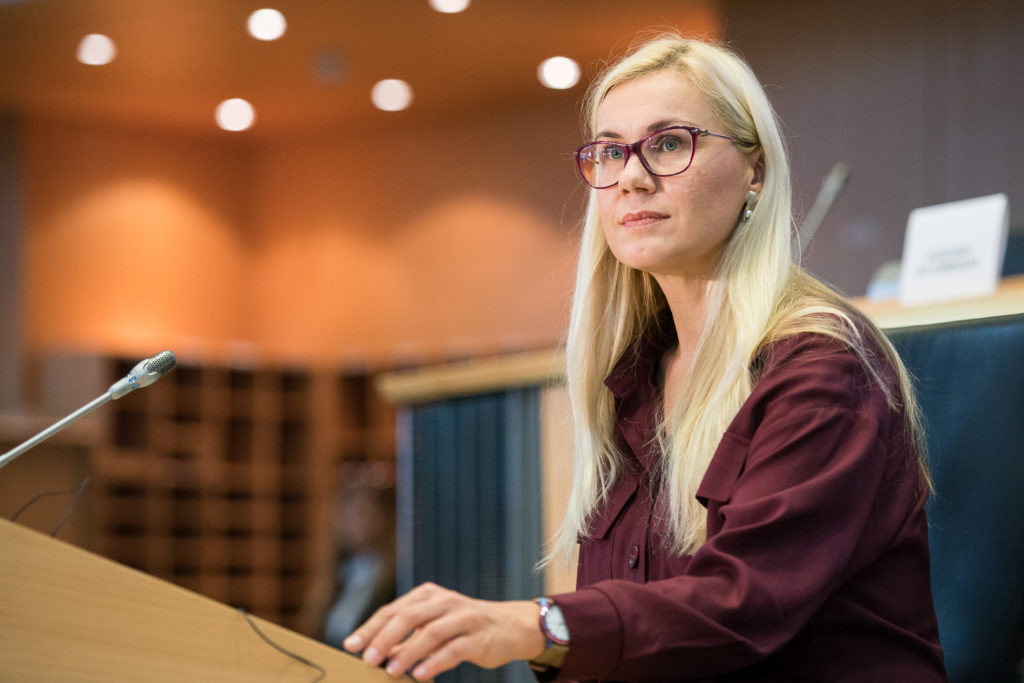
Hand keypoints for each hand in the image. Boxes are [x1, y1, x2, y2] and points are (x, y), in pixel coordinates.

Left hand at [343, 582, 543, 679]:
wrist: (511, 626)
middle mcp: (445, 602)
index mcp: (428, 596)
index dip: (371, 627)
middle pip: (409, 616)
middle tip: (368, 659)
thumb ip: (406, 637)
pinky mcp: (479, 636)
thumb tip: (375, 653)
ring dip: (408, 652)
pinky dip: (435, 662)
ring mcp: (464, 617)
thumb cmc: (465, 626)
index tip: (351, 646)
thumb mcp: (433, 626)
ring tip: (391, 671)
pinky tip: (421, 675)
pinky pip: (454, 649)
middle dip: (384, 638)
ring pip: (431, 632)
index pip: (393, 609)